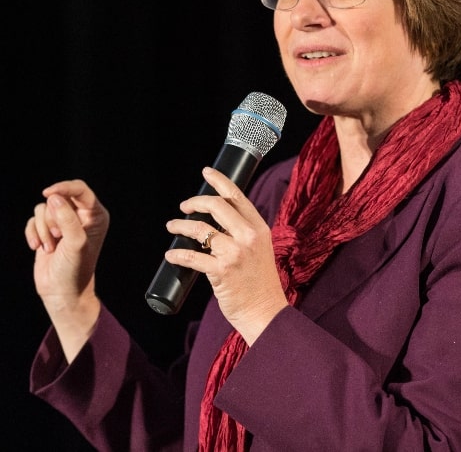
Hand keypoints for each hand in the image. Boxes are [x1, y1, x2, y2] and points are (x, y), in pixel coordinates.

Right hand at [25, 179, 108, 360]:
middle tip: (58, 237)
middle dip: (52, 217)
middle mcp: (81, 216)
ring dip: (43, 228)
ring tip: (51, 246)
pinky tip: (38, 247)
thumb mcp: (75, 243)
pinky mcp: (47, 230)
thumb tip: (55, 198)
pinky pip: (33, 220)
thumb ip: (67, 218)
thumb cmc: (75, 270)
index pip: (80, 190)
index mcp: (95, 215)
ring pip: (43, 208)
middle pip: (58, 198)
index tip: (48, 193)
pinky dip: (33, 233)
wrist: (62, 292)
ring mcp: (63, 222)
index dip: (64, 187)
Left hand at [164, 167, 287, 344]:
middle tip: (184, 206)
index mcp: (259, 228)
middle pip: (216, 206)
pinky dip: (178, 254)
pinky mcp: (221, 271)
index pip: (237, 196)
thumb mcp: (260, 249)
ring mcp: (235, 253)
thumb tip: (216, 221)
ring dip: (181, 225)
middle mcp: (248, 236)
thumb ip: (244, 233)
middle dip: (195, 202)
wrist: (266, 311)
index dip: (219, 181)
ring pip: (200, 229)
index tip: (206, 172)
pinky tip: (171, 254)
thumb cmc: (260, 282)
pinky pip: (193, 257)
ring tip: (172, 226)